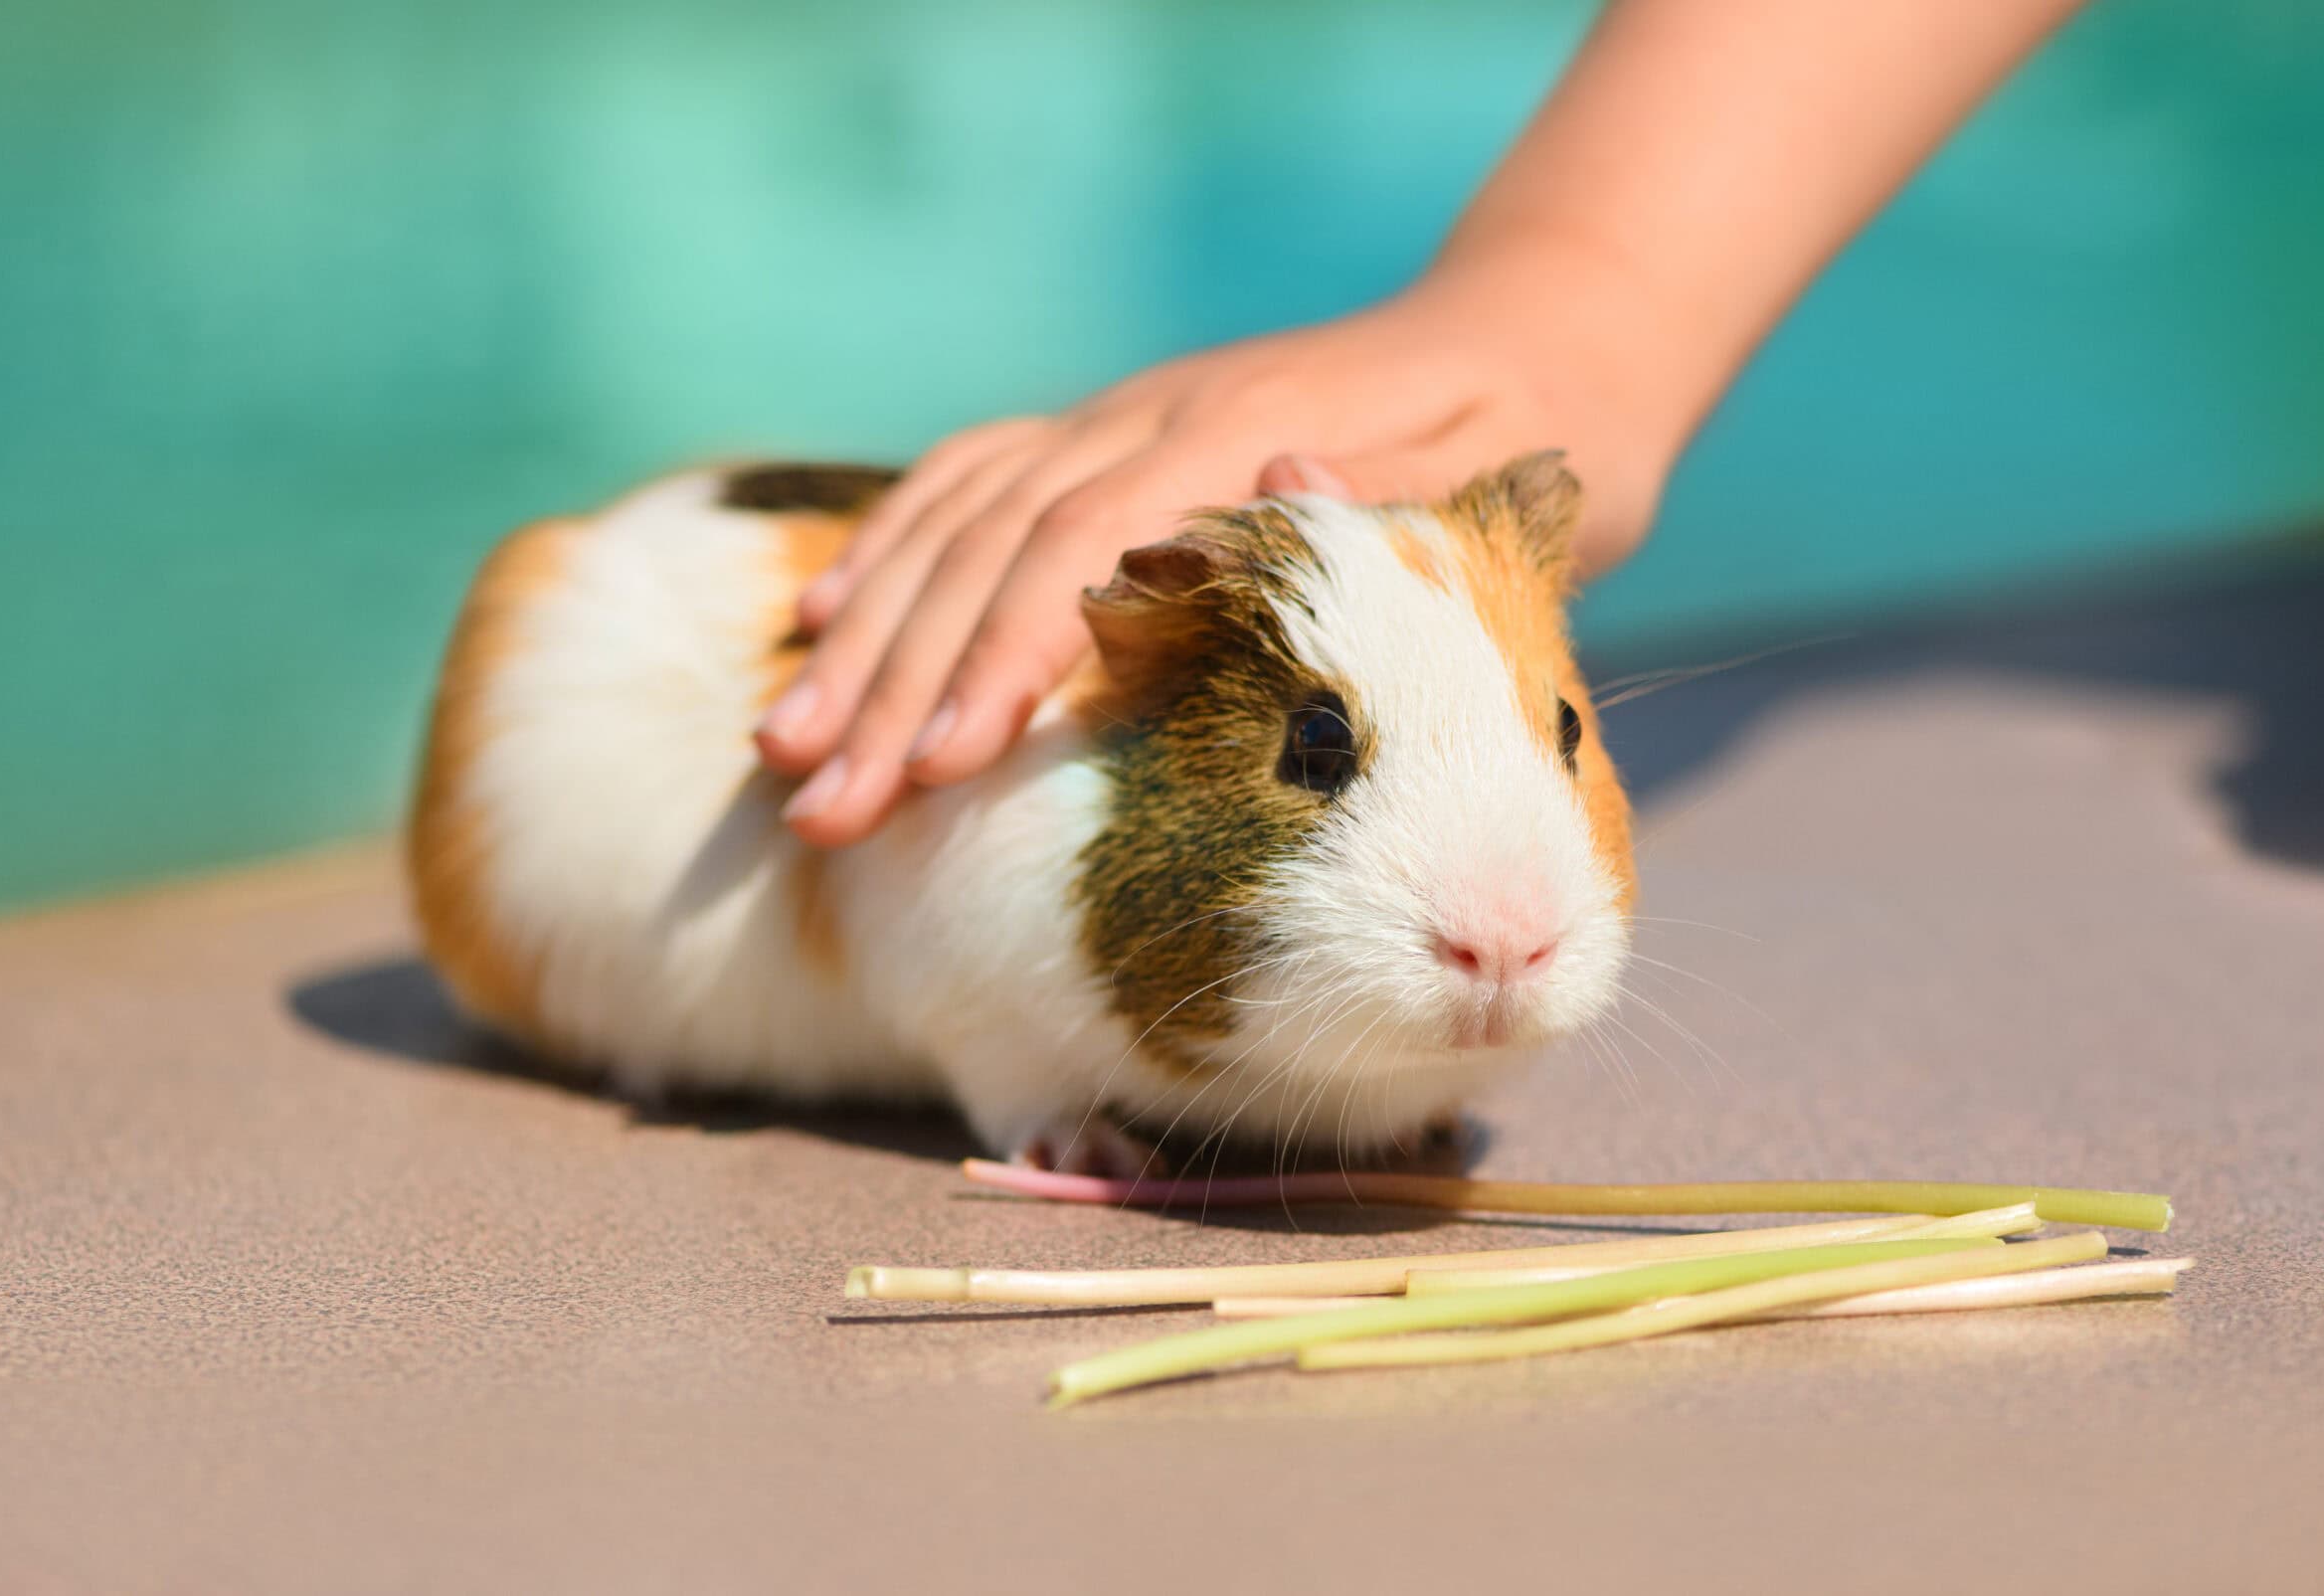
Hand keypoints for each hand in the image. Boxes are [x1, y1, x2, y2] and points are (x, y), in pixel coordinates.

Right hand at [752, 272, 1677, 848]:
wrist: (1535, 337)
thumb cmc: (1538, 447)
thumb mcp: (1506, 487)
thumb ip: (1391, 502)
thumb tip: (1272, 494)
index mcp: (1245, 433)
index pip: (1085, 547)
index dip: (1004, 657)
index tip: (938, 765)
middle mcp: (1157, 414)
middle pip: (990, 547)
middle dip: (896, 685)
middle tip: (819, 809)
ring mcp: (1123, 415)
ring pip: (957, 519)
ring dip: (865, 637)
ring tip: (785, 753)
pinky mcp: (1112, 434)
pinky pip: (973, 479)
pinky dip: (893, 551)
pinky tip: (826, 622)